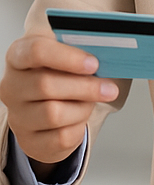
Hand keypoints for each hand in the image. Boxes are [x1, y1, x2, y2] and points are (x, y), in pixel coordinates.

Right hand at [0, 36, 119, 169]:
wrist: (48, 106)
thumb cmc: (59, 74)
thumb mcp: (65, 52)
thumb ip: (80, 43)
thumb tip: (108, 46)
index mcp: (19, 56)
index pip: (35, 51)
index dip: (68, 57)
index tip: (93, 63)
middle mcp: (12, 86)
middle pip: (45, 85)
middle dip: (85, 87)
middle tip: (109, 88)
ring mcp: (18, 115)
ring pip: (53, 114)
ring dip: (83, 108)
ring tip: (90, 102)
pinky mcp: (30, 140)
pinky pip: (61, 137)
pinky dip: (79, 128)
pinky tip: (79, 118)